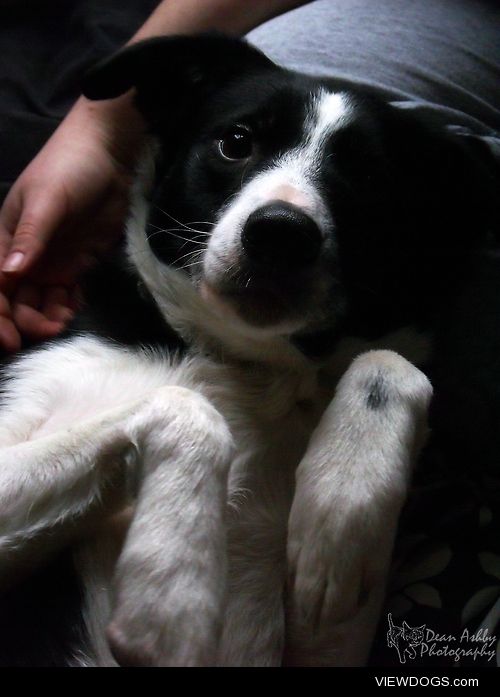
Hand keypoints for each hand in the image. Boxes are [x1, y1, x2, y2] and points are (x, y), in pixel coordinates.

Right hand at [0, 95, 144, 350]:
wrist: (109, 156)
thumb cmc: (68, 168)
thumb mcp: (46, 200)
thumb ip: (31, 237)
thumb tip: (9, 274)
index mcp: (6, 240)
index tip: (9, 340)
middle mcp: (25, 258)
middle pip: (16, 302)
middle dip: (27, 322)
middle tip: (50, 329)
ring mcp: (51, 263)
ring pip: (41, 303)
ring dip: (49, 318)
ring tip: (65, 319)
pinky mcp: (77, 265)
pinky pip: (67, 295)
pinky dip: (69, 307)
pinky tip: (75, 309)